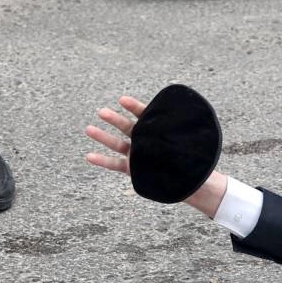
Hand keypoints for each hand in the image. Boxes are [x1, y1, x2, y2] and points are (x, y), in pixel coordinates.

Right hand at [85, 96, 226, 215]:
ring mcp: (138, 154)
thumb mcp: (187, 144)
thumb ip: (177, 134)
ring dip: (103, 137)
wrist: (192, 181)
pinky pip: (115, 164)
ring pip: (117, 144)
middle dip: (114, 119)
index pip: (146, 114)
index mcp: (159, 130)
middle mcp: (146, 140)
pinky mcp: (133, 169)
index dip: (134, 107)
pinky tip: (89, 156)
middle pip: (128, 127)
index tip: (122, 100)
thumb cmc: (193, 160)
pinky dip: (102, 161)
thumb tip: (179, 119)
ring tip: (88, 129)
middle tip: (101, 112)